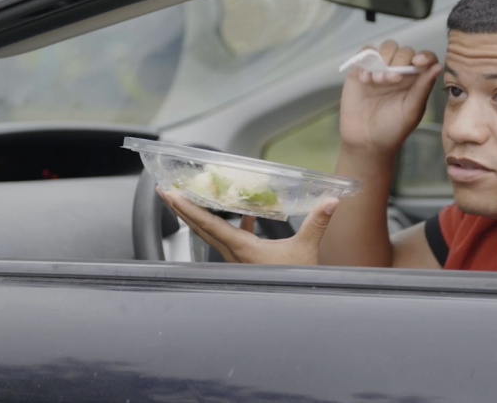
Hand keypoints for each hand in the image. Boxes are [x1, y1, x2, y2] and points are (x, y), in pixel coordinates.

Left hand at [157, 187, 337, 264]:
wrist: (295, 306)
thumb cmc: (297, 281)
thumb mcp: (306, 249)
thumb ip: (317, 222)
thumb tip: (331, 201)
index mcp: (243, 249)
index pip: (209, 224)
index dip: (189, 208)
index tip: (171, 195)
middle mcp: (234, 254)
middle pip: (200, 228)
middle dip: (181, 209)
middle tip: (164, 190)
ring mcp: (237, 258)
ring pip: (210, 233)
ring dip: (198, 215)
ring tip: (188, 199)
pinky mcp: (246, 260)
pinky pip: (230, 238)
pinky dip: (231, 224)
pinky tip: (244, 216)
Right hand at [340, 40, 441, 155]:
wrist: (365, 140)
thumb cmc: (392, 129)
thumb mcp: (411, 110)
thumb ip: (423, 88)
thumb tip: (438, 66)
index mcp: (416, 81)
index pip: (425, 59)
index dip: (424, 56)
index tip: (418, 63)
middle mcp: (400, 72)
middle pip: (404, 51)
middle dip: (399, 60)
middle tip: (392, 79)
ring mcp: (380, 69)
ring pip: (385, 48)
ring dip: (383, 59)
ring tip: (377, 80)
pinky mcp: (361, 70)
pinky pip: (365, 53)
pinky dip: (366, 61)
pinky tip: (365, 79)